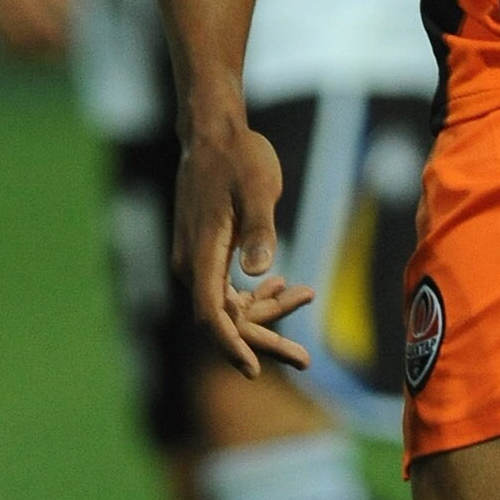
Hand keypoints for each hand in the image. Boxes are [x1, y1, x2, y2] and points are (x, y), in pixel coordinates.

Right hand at [174, 110, 314, 380]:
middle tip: (305, 360)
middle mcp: (192, 262)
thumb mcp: (259, 190)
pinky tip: (285, 284)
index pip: (212, 315)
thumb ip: (259, 231)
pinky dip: (257, 289)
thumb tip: (260, 272)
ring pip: (230, 302)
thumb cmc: (239, 157)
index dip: (232, 345)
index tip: (255, 369)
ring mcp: (197, 257)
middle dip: (263, 338)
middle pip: (225, 318)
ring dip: (267, 310)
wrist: (215, 130)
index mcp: (201, 254)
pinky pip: (229, 283)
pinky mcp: (206, 249)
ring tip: (308, 298)